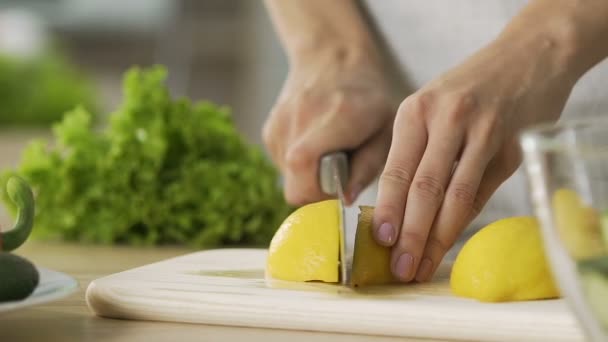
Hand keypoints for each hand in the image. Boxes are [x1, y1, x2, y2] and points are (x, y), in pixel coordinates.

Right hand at [263, 50, 394, 205]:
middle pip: (294, 187)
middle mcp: (301, 119)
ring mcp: (280, 124)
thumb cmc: (368, 99)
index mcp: (337, 117)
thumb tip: (345, 199)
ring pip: (288, 179)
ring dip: (309, 177)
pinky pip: (282, 166)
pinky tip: (315, 144)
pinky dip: (299, 165)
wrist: (332, 59)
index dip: (321, 192)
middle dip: (316, 192)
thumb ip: (367, 167)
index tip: (341, 186)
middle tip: (337, 174)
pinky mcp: (269, 131)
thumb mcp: (385, 132)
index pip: (304, 166)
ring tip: (328, 152)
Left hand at [372, 28, 580, 281]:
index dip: (388, 210)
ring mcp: (483, 134)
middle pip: (424, 189)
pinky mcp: (511, 148)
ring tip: (423, 266)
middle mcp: (447, 120)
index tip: (380, 242)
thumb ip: (415, 148)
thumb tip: (394, 205)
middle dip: (411, 235)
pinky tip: (449, 242)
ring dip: (438, 238)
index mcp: (416, 111)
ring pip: (455, 197)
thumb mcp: (431, 105)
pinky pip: (482, 193)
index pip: (396, 170)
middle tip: (401, 269)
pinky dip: (463, 221)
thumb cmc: (471, 87)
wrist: (529, 55)